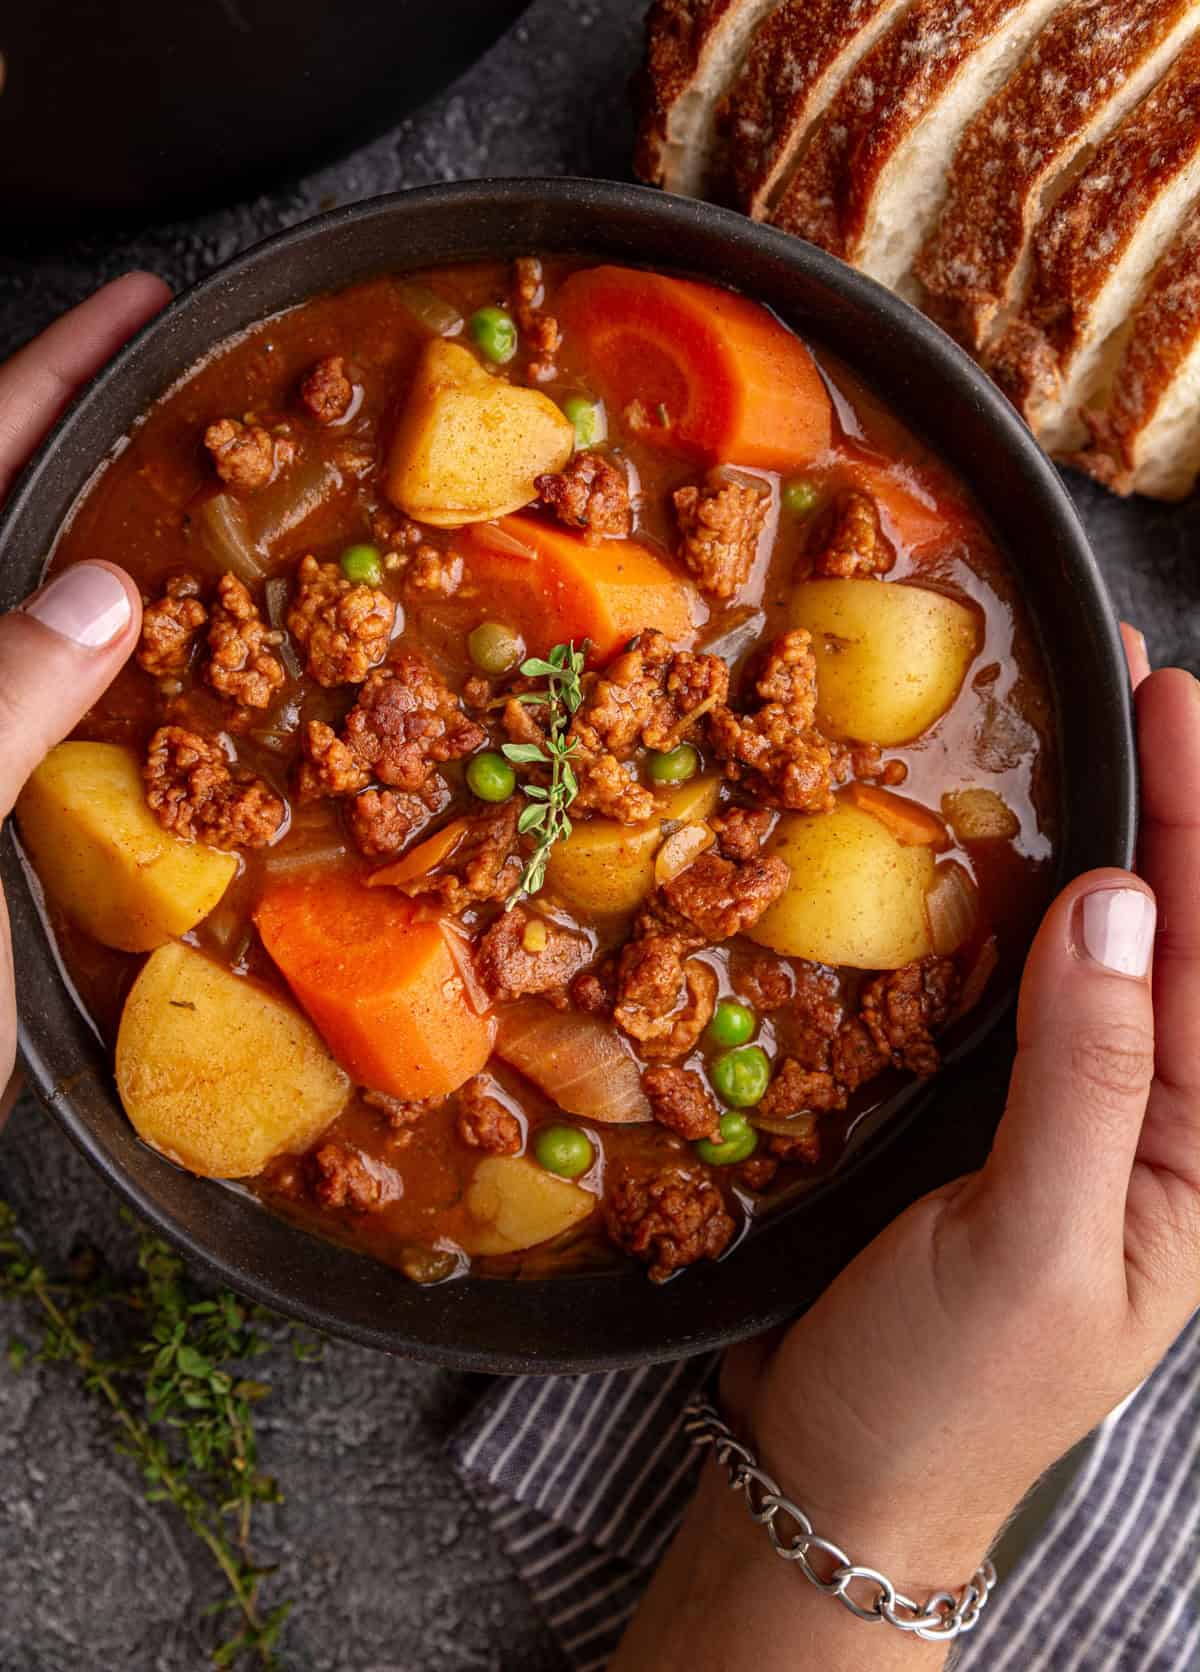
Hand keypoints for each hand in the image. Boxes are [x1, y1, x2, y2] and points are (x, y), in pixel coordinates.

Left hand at [0, 273, 169, 1126]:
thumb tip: (96, 593)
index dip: (48, 373)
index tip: (143, 303)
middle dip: (86, 442)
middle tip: (189, 387)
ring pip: (31, 619)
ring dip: (116, 555)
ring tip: (210, 501)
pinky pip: (59, 715)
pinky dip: (124, 679)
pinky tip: (186, 667)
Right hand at [618, 635, 1199, 1669]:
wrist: (839, 1473)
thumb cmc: (951, 1389)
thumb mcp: (1032, 1242)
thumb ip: (1086, 1076)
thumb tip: (1115, 904)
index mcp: (1198, 1160)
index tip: (1176, 708)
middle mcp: (1146, 1123)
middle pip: (1171, 939)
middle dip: (1167, 812)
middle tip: (1137, 686)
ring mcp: (1065, 1115)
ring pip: (1094, 954)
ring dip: (1091, 844)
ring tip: (1076, 738)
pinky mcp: (982, 1114)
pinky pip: (1010, 994)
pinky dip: (1004, 914)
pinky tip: (987, 858)